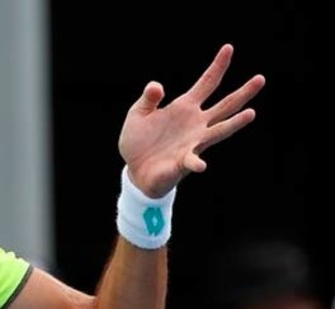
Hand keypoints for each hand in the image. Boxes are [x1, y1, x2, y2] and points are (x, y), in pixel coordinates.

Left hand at [119, 44, 264, 196]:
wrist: (136, 171)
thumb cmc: (139, 142)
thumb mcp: (138, 115)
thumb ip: (148, 99)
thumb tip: (156, 86)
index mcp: (185, 107)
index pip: (207, 83)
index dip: (217, 66)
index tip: (228, 48)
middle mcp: (196, 123)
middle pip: (225, 105)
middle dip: (243, 93)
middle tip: (260, 78)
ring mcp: (194, 142)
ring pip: (220, 130)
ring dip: (235, 123)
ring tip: (251, 113)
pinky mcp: (184, 162)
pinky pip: (192, 161)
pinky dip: (195, 162)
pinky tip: (201, 165)